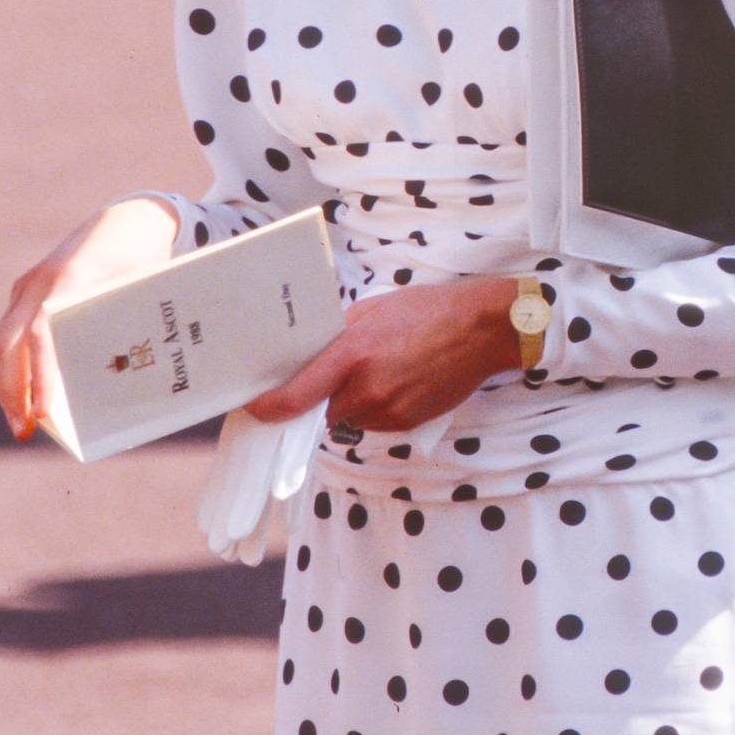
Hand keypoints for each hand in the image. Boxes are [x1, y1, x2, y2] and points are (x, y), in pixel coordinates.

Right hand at [0, 197, 179, 440]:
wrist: (130, 219)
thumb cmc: (142, 257)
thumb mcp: (143, 288)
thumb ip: (131, 329)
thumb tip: (122, 391)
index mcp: (69, 278)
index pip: (41, 334)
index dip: (40, 375)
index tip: (43, 412)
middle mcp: (39, 282)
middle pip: (7, 343)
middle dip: (10, 390)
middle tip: (25, 430)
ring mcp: (28, 286)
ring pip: (2, 341)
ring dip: (6, 383)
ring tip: (23, 423)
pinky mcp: (27, 292)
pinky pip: (10, 334)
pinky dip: (13, 367)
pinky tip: (26, 397)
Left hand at [245, 275, 520, 433]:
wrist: (481, 330)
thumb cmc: (427, 311)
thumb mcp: (371, 311)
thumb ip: (337, 337)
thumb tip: (306, 356)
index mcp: (352, 355)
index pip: (294, 397)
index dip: (266, 408)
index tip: (253, 408)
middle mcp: (366, 390)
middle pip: (319, 410)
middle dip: (319, 397)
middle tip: (335, 373)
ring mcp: (388, 411)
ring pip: (348, 417)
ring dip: (351, 401)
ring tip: (381, 368)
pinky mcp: (406, 424)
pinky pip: (374, 422)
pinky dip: (376, 406)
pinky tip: (398, 379)